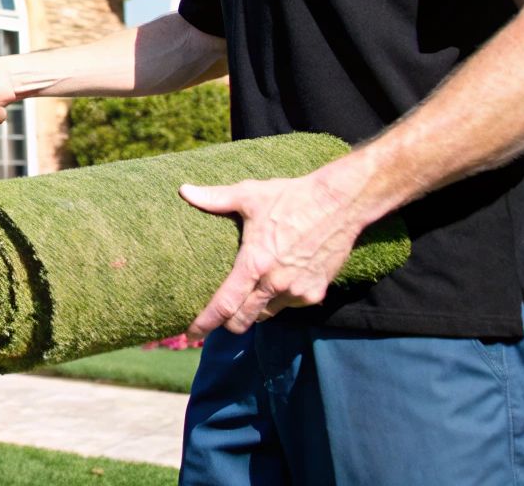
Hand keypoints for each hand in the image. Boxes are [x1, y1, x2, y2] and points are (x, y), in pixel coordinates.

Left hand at [179, 171, 367, 339]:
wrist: (339, 203)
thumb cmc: (291, 197)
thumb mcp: (250, 195)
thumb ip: (215, 198)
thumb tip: (184, 191)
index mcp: (254, 263)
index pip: (224, 305)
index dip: (205, 322)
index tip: (191, 333)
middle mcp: (275, 284)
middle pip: (243, 320)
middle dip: (228, 323)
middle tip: (219, 317)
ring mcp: (297, 292)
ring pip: (267, 314)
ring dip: (255, 310)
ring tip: (248, 297)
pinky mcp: (315, 294)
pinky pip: (289, 306)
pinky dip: (279, 300)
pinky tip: (277, 284)